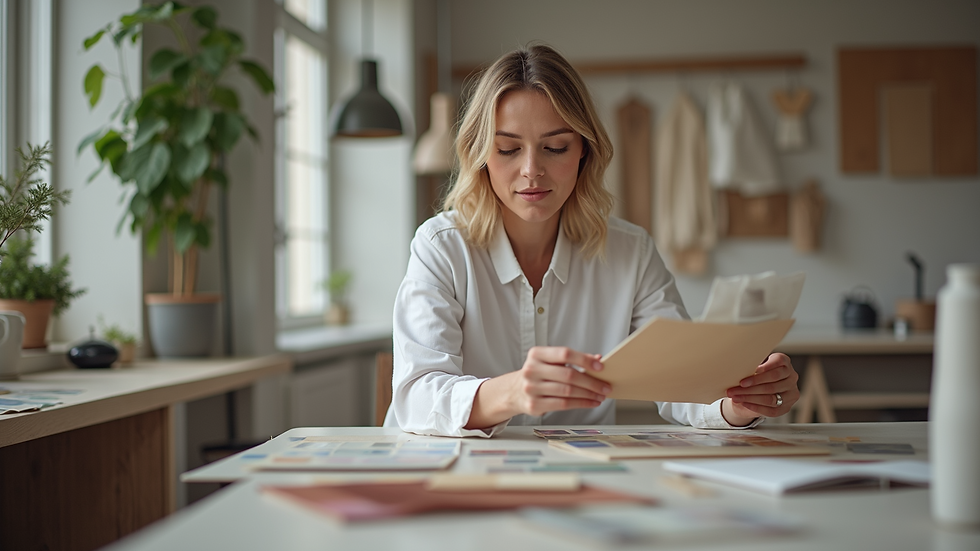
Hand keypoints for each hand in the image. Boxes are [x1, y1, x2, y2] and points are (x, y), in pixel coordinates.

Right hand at [465, 346, 610, 428]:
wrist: (514, 391)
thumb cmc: (538, 374)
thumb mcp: (551, 361)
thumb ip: (574, 359)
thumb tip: (598, 360)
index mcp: (536, 354)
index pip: (564, 354)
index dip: (584, 359)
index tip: (600, 367)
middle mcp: (532, 370)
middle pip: (568, 375)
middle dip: (591, 382)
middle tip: (605, 386)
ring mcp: (531, 388)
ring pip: (567, 391)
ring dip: (588, 395)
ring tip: (601, 396)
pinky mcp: (534, 405)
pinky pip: (563, 404)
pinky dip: (581, 404)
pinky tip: (591, 402)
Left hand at [723, 353, 798, 424]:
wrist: (758, 391)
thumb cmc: (755, 375)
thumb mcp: (754, 366)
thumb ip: (751, 366)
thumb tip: (737, 368)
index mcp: (784, 362)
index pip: (779, 361)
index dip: (767, 366)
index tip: (753, 370)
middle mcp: (791, 377)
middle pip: (773, 381)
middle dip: (753, 384)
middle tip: (737, 386)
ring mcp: (791, 393)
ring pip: (771, 397)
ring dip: (750, 397)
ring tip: (735, 396)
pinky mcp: (786, 407)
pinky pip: (772, 410)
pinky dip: (756, 407)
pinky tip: (744, 403)